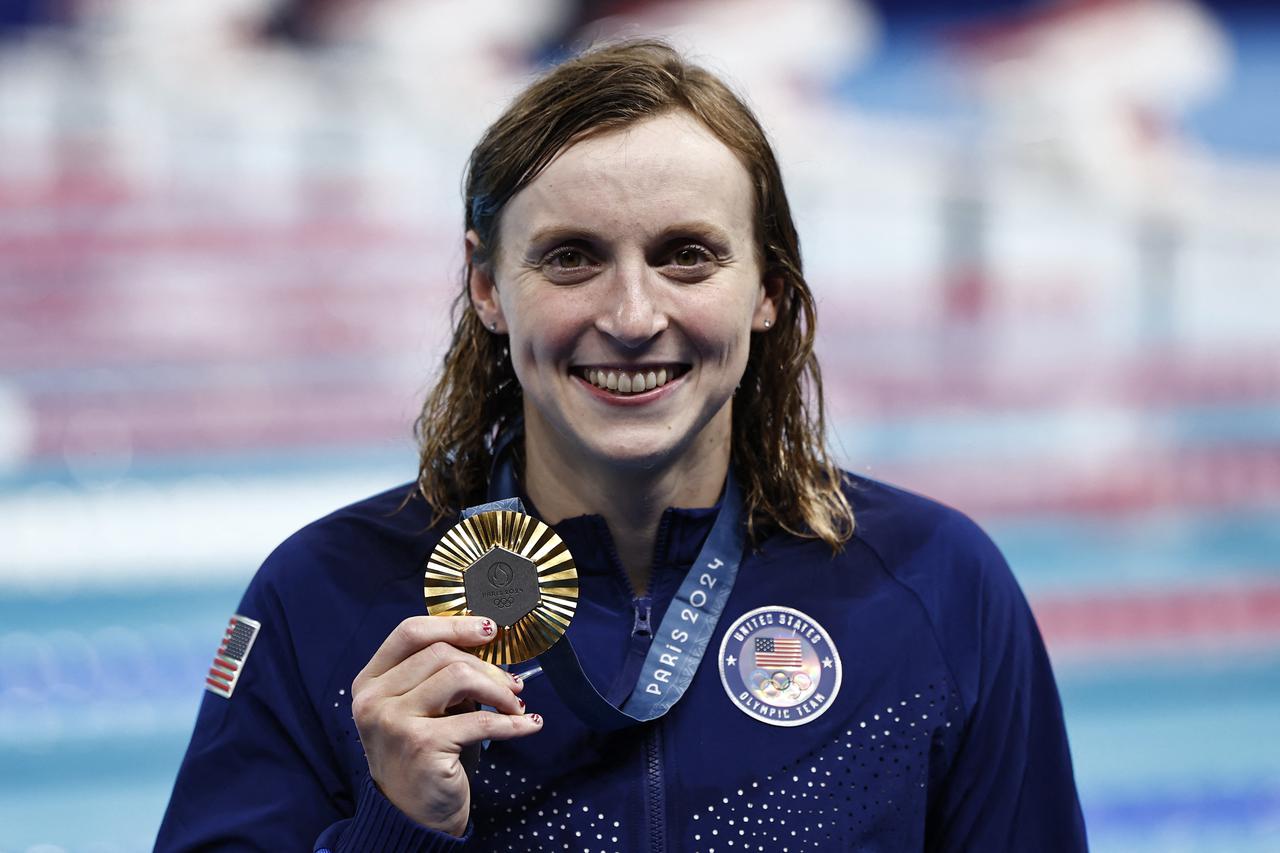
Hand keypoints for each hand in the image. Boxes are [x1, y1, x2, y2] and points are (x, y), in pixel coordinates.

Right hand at [351, 615, 540, 835]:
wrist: (413, 818)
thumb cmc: (424, 755)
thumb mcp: (423, 708)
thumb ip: (439, 675)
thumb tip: (490, 644)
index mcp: (370, 682)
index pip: (410, 632)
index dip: (454, 624)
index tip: (490, 629)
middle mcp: (374, 700)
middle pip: (441, 653)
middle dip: (486, 665)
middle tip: (513, 684)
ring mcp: (393, 722)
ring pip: (459, 677)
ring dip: (499, 690)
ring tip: (516, 706)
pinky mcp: (420, 745)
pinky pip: (480, 720)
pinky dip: (512, 722)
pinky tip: (528, 724)